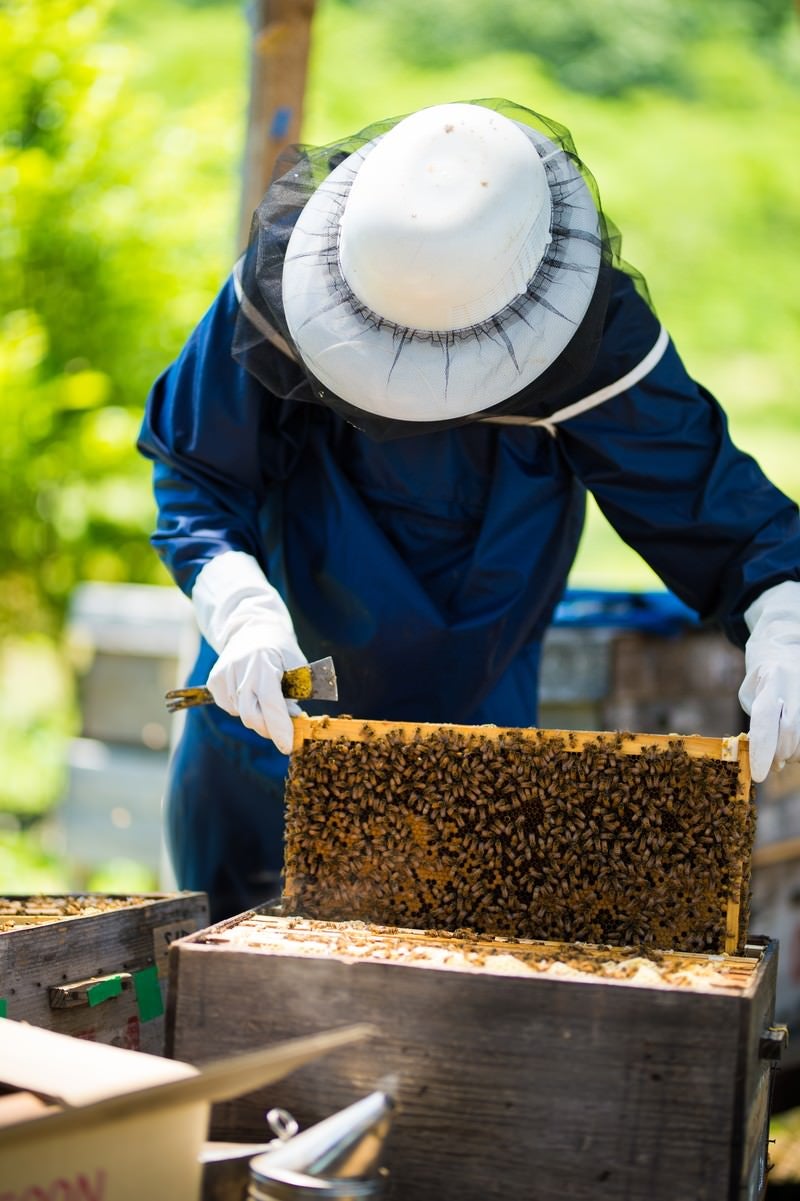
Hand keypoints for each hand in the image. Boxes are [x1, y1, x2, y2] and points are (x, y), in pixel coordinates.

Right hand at [192, 551, 307, 754]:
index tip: (288, 746)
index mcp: (264, 664)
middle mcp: (240, 669)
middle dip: (268, 729)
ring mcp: (224, 675)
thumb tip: (294, 719)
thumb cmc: (281, 648)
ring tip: (266, 698)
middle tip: (281, 730)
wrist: (252, 627)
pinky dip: (242, 707)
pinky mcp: (214, 680)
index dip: (280, 728)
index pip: (271, 704)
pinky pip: (229, 707)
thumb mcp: (297, 664)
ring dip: (257, 715)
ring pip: (240, 713)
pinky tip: (249, 691)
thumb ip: (297, 692)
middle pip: (251, 716)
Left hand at [739, 580, 799, 782]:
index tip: (760, 774)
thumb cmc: (763, 673)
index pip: (765, 721)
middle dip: (780, 755)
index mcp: (772, 679)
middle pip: (790, 733)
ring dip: (794, 752)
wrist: (785, 644)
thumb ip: (758, 719)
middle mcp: (796, 684)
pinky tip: (794, 747)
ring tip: (782, 754)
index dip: (762, 751)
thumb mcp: (751, 690)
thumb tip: (769, 755)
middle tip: (771, 765)